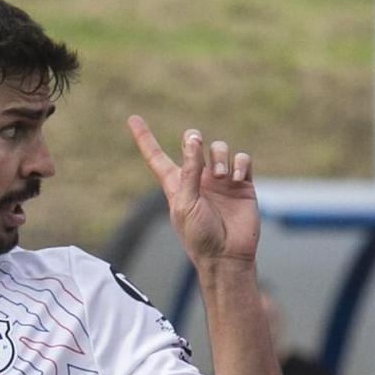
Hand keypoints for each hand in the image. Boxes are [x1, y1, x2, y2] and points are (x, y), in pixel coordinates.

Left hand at [127, 115, 258, 266]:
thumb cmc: (200, 236)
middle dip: (194, 139)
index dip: (145, 138)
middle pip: (193, 143)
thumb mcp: (185, 203)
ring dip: (219, 156)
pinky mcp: (242, 184)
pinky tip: (236, 178)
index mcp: (176, 184)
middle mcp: (198, 178)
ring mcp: (221, 181)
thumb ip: (189, 171)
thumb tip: (193, 140)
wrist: (227, 256)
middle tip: (197, 144)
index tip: (133, 119)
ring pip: (219, 148)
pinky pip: (242, 160)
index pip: (156, 157)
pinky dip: (239, 163)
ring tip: (221, 176)